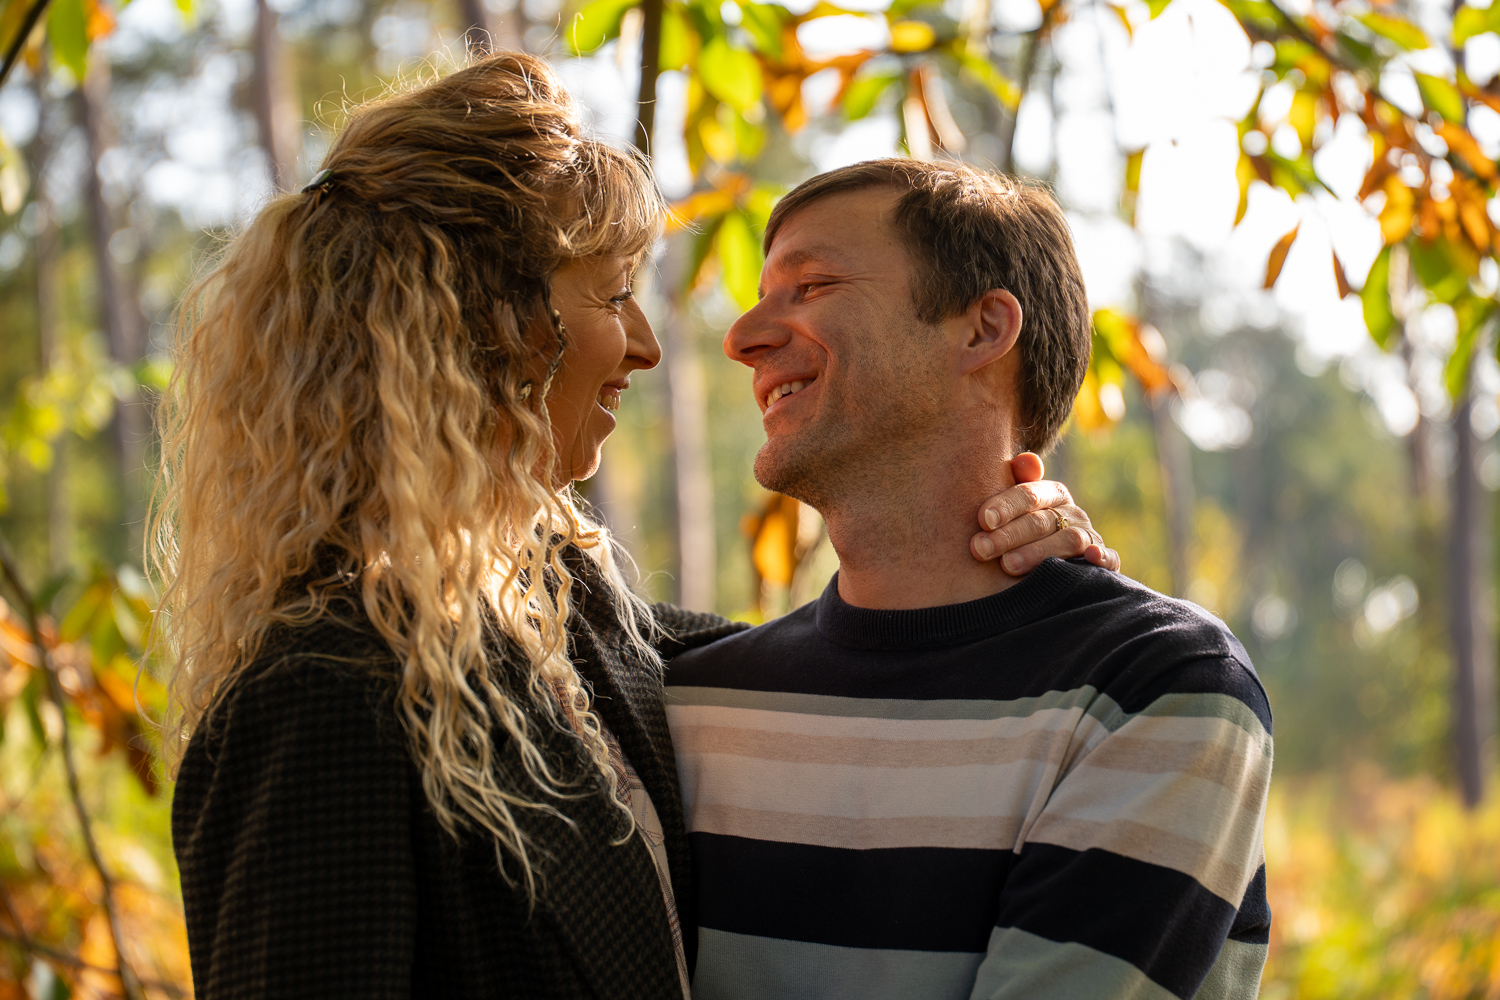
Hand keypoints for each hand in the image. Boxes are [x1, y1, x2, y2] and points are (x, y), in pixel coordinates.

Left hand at [970, 453, 1120, 575]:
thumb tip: (1027, 460)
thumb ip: (1015, 483)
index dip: (1006, 506)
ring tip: (1008, 564)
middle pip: (1042, 521)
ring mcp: (1089, 537)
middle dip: (1009, 535)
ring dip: (1038, 552)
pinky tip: (1090, 558)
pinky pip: (1110, 558)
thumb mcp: (1012, 509)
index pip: (1029, 494)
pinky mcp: (1105, 562)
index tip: (983, 520)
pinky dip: (1103, 558)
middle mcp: (1072, 513)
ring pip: (1068, 540)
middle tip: (981, 548)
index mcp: (1051, 494)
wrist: (1040, 565)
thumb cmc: (1017, 533)